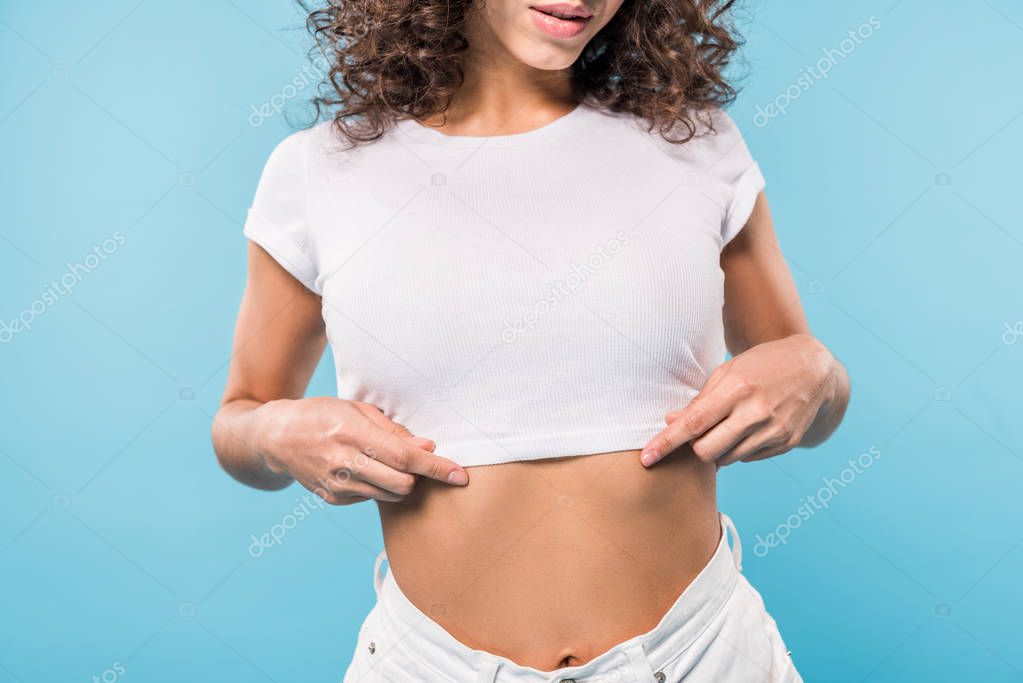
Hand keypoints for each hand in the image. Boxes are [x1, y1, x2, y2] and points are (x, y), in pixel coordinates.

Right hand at [255, 397, 467, 504]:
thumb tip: (428, 447)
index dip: (436, 467)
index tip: (460, 474)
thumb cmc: (323, 414)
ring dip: (401, 484)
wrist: (277, 437)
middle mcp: (343, 462)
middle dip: (419, 478)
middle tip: (420, 463)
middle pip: (402, 484)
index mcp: (352, 433)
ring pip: (390, 496)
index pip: (404, 457)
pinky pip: (371, 498)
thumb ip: (394, 430)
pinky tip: (367, 470)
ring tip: (392, 464)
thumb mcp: (358, 409)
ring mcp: (336, 485)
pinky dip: (379, 487)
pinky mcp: (333, 498)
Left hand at [640, 334, 837, 467]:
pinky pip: (748, 459)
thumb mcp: (729, 371)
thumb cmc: (763, 366)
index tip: (647, 457)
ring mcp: (774, 431)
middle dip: (694, 448)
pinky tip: (748, 429)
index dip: (666, 442)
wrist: (815, 369)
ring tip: (726, 427)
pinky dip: (739, 449)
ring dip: (717, 449)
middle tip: (699, 434)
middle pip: (706, 450)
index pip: (693, 423)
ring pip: (726, 459)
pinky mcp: (786, 443)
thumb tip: (670, 422)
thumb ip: (700, 400)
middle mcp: (756, 412)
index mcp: (736, 388)